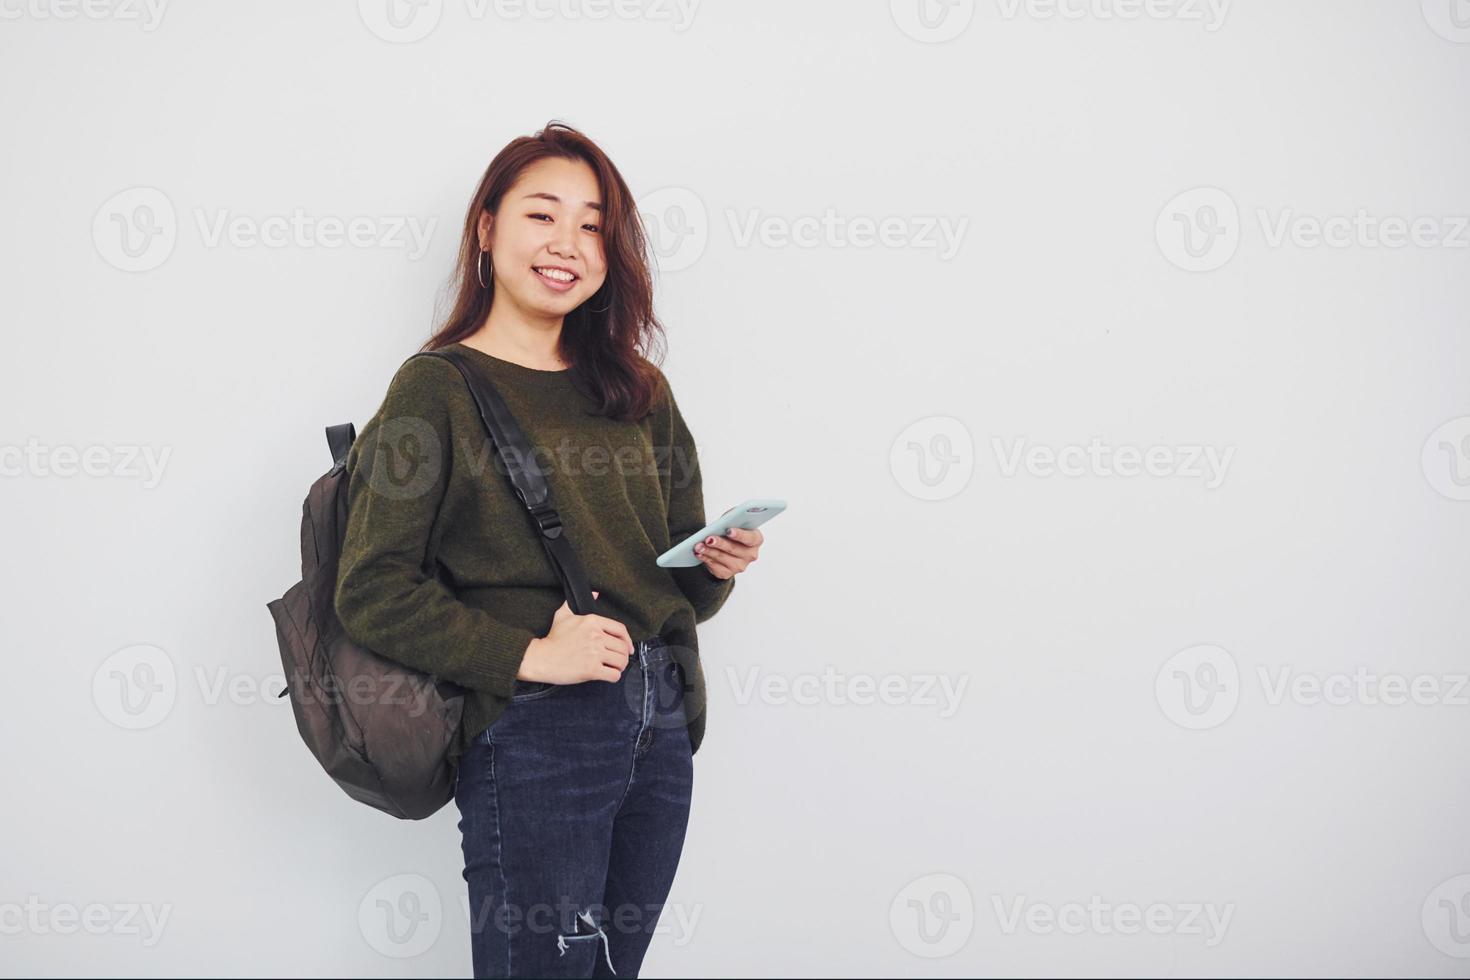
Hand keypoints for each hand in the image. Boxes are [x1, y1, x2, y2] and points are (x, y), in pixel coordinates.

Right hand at [518, 590, 633, 683]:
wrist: (541, 658)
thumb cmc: (552, 639)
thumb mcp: (563, 615)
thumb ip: (576, 603)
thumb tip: (594, 593)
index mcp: (592, 622)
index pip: (621, 629)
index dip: (628, 640)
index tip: (628, 647)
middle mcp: (596, 636)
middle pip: (623, 647)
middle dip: (624, 655)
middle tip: (619, 660)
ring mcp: (594, 653)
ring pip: (621, 661)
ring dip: (621, 666)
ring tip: (614, 668)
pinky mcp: (591, 670)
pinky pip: (613, 675)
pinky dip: (614, 676)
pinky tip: (608, 675)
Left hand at [693, 509, 762, 579]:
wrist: (727, 547)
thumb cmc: (731, 531)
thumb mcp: (734, 521)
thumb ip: (732, 518)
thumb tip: (724, 521)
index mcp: (756, 540)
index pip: (750, 538)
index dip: (740, 535)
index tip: (729, 530)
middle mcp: (750, 555)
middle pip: (734, 549)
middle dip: (720, 543)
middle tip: (709, 539)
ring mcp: (740, 566)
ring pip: (722, 558)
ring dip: (709, 551)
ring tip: (698, 545)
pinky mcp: (727, 573)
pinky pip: (715, 567)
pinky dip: (705, 559)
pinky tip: (699, 553)